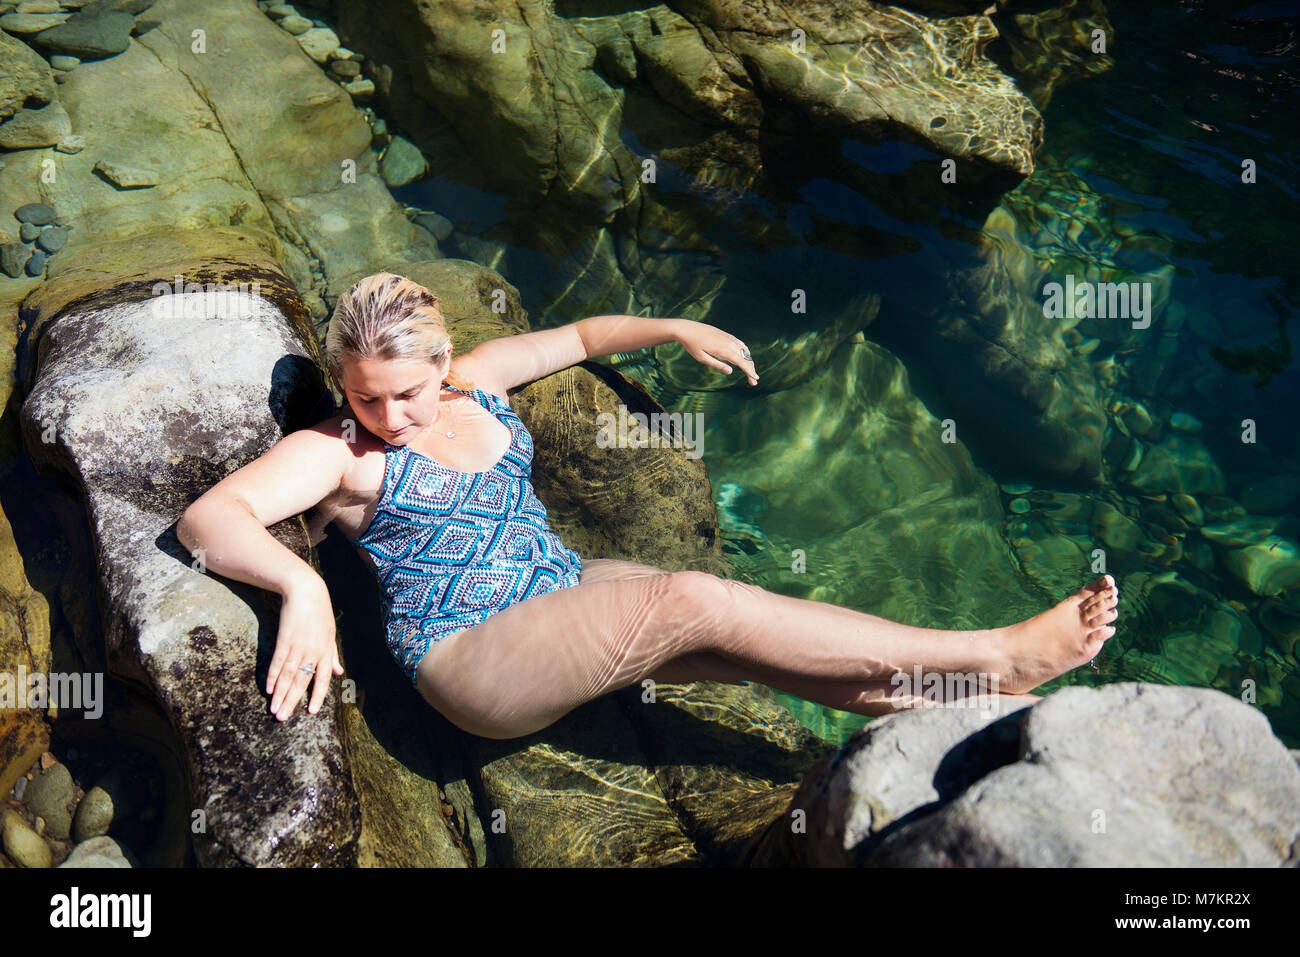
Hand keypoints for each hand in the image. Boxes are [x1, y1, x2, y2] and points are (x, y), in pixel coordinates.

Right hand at [268, 577, 343, 719]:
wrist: (306, 591)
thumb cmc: (320, 613)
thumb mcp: (330, 634)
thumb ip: (332, 655)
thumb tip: (338, 672)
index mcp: (325, 651)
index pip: (322, 679)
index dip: (316, 696)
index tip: (310, 712)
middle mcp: (313, 651)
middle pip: (301, 681)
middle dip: (292, 701)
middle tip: (282, 718)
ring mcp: (298, 645)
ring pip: (288, 675)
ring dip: (280, 694)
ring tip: (273, 709)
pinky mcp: (284, 639)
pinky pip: (278, 662)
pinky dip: (273, 676)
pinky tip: (269, 688)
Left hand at [677, 322, 759, 385]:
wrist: (688, 329)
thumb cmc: (693, 345)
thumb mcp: (702, 358)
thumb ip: (717, 365)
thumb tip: (731, 372)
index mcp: (723, 350)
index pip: (741, 362)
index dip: (750, 371)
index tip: (756, 379)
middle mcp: (729, 342)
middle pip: (745, 358)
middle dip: (750, 369)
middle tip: (752, 381)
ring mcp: (729, 337)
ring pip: (744, 351)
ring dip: (748, 361)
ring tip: (749, 372)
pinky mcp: (727, 335)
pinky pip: (740, 344)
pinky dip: (745, 352)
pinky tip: (745, 357)